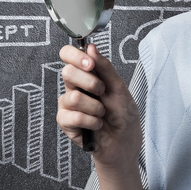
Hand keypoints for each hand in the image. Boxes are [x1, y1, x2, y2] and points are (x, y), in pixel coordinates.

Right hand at [56, 43, 141, 171]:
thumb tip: (91, 48)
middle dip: (90, 82)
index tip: (90, 64)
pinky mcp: (66, 122)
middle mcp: (74, 86)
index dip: (75, 56)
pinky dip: (91, 121)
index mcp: (86, 74)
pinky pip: (72, 117)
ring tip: (102, 113)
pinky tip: (96, 125)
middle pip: (67, 72)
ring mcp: (68, 104)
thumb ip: (105, 67)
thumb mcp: (119, 88)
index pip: (68, 55)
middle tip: (102, 92)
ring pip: (72, 97)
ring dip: (94, 107)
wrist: (124, 142)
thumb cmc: (123, 115)